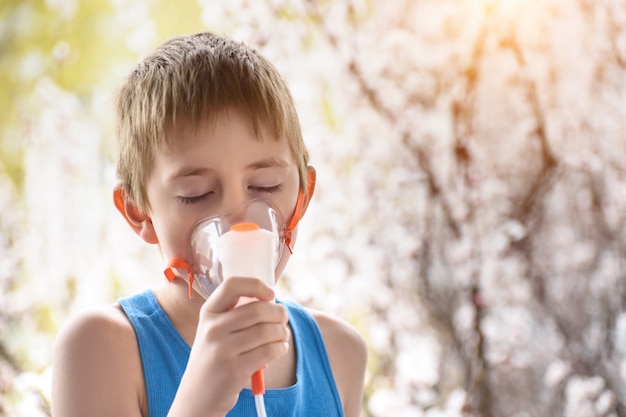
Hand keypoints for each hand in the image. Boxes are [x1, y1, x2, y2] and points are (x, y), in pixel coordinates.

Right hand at [168, 277, 289, 416]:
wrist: (197, 396)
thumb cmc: (215, 357)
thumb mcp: (215, 331)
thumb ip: (236, 314)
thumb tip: (272, 301)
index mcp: (208, 313)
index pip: (232, 285)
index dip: (256, 285)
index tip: (270, 294)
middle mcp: (212, 329)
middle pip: (258, 309)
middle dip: (279, 313)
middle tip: (283, 320)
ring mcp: (222, 350)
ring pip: (267, 330)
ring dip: (282, 332)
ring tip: (282, 336)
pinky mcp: (234, 370)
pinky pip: (269, 350)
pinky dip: (281, 348)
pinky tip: (279, 349)